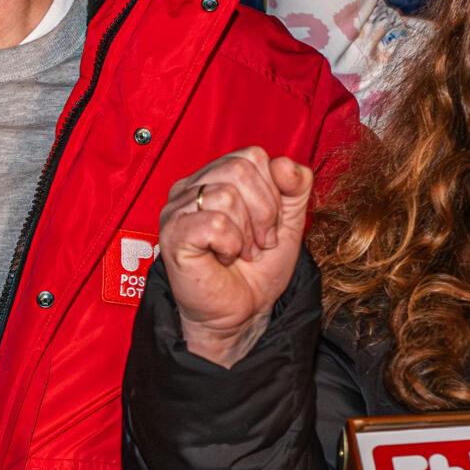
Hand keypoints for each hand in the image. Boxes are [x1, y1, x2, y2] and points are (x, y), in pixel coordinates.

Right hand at [160, 146, 312, 366]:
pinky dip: (231, 244)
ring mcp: (177, 209)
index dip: (273, 191)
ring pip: (226, 194)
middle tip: (259, 243)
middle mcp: (191, 187)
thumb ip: (296, 187)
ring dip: (246, 232)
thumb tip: (285, 164)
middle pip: (240, 168)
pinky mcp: (173, 234)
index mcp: (216, 177)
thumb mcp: (289, 222)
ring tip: (242, 252)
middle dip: (263, 211)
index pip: (252, 156)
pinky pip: (214, 222)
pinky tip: (224, 257)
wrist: (241, 313)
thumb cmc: (257, 270)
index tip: (270, 227)